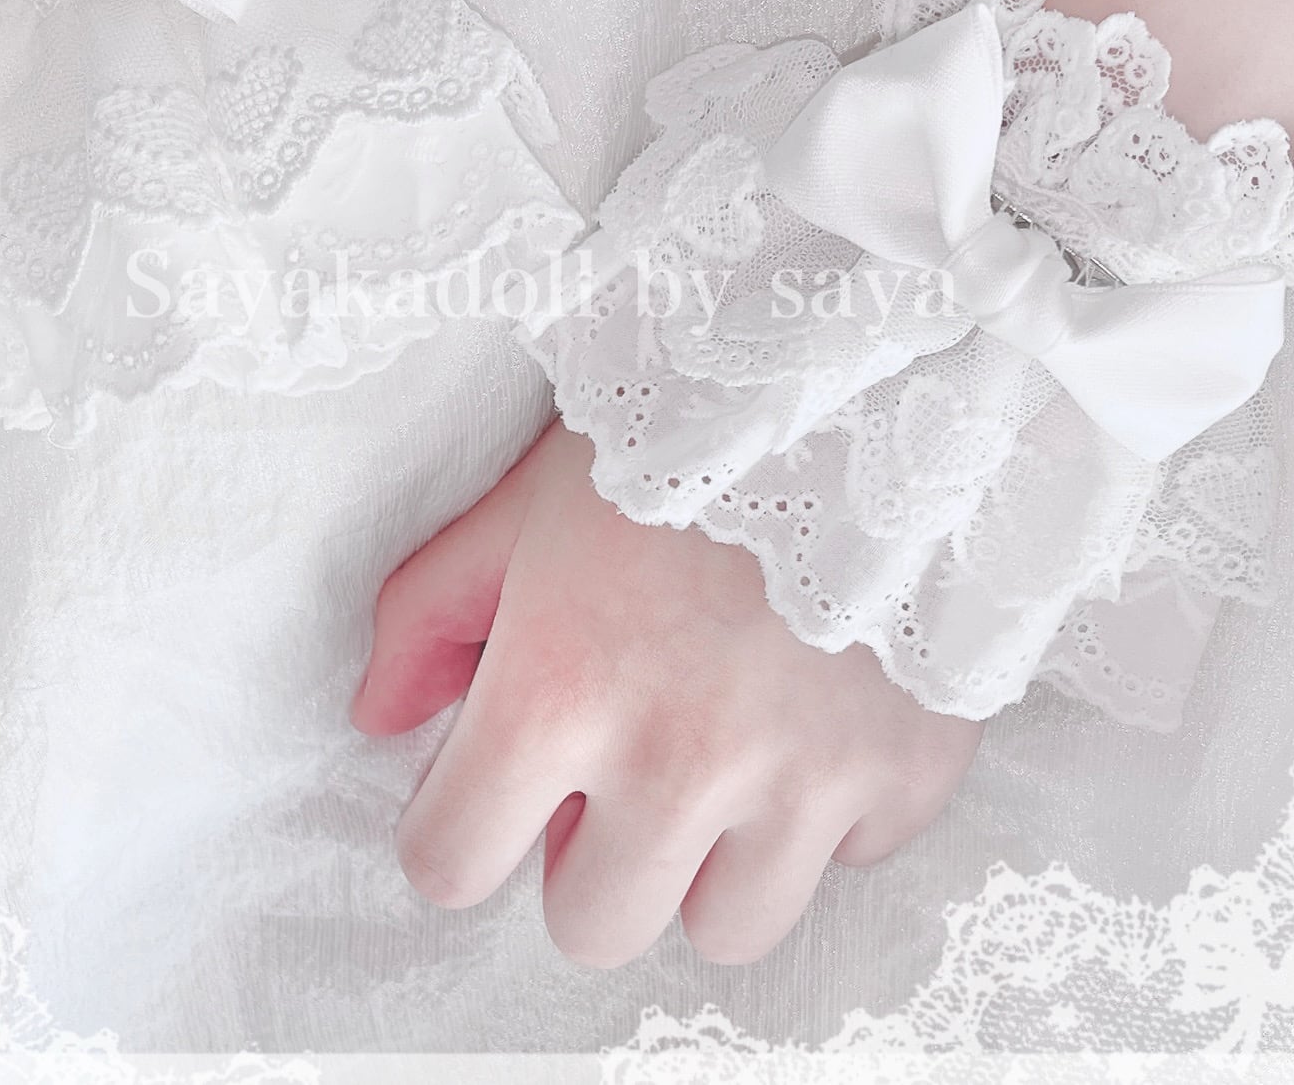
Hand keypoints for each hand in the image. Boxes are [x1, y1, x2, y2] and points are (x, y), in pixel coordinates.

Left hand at [351, 420, 982, 966]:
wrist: (868, 366)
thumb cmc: (680, 422)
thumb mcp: (528, 497)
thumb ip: (432, 611)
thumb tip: (383, 718)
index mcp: (561, 687)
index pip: (451, 867)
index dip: (459, 824)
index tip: (496, 784)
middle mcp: (681, 760)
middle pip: (591, 925)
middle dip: (588, 852)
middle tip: (625, 752)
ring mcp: (808, 779)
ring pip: (726, 929)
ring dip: (713, 856)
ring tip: (729, 744)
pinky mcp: (910, 771)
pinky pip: (851, 859)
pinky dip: (833, 806)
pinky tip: (824, 705)